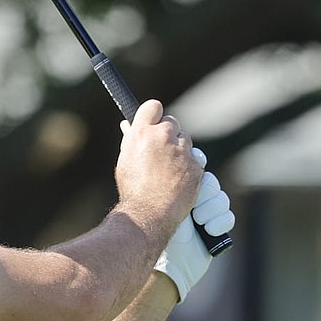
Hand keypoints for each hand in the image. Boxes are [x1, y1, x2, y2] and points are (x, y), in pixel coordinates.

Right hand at [116, 100, 202, 230]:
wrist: (148, 213)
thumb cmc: (132, 189)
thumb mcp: (125, 161)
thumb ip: (131, 141)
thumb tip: (130, 125)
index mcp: (142, 133)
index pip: (153, 106)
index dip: (154, 114)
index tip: (154, 120)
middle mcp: (163, 137)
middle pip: (172, 122)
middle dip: (168, 133)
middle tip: (161, 148)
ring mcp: (182, 152)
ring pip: (185, 141)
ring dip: (178, 150)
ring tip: (167, 169)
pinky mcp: (195, 166)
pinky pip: (193, 160)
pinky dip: (187, 168)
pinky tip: (176, 180)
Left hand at [154, 151, 234, 302]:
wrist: (165, 259)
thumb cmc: (155, 227)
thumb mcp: (154, 197)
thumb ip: (158, 174)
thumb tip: (153, 143)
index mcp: (175, 189)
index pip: (194, 170)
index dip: (196, 169)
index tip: (194, 170)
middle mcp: (191, 199)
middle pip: (210, 183)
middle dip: (204, 193)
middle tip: (192, 206)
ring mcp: (205, 214)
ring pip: (220, 199)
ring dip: (210, 209)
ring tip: (198, 220)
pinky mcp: (216, 229)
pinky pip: (228, 217)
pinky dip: (219, 222)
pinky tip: (208, 230)